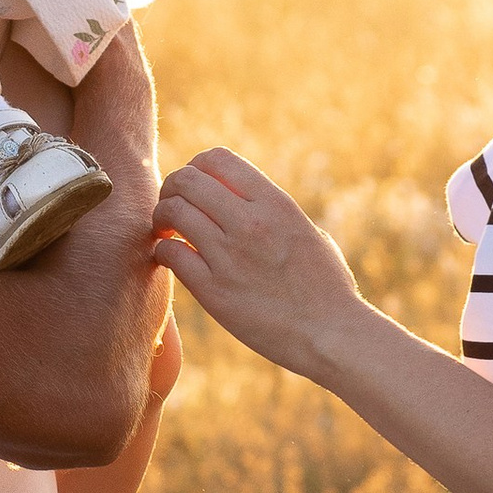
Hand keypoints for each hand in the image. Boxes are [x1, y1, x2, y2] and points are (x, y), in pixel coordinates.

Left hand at [152, 150, 365, 375]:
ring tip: (167, 232)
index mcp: (275, 203)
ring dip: (162, 218)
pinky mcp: (214, 291)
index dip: (196, 167)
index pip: (217, 159)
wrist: (330, 334)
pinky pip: (171, 254)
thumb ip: (272, 212)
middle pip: (187, 180)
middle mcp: (250, 222)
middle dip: (172, 189)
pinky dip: (163, 252)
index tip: (196, 188)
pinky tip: (172, 259)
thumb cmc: (326, 287)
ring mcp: (230, 256)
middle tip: (172, 207)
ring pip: (173, 212)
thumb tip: (244, 202)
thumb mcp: (306, 231)